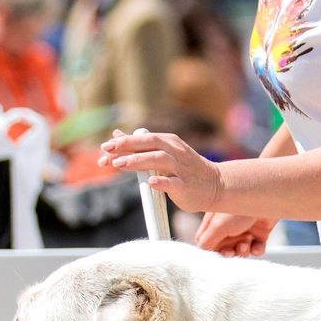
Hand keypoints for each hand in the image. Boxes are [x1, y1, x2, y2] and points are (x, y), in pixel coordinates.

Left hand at [99, 128, 225, 211]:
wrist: (216, 185)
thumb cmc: (186, 170)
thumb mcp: (164, 153)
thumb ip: (140, 145)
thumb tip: (117, 135)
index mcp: (169, 142)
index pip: (144, 139)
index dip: (123, 142)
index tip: (104, 148)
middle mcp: (175, 152)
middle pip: (150, 144)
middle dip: (127, 147)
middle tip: (107, 151)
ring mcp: (182, 168)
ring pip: (159, 160)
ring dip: (138, 161)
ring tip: (118, 165)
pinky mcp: (186, 186)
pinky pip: (173, 183)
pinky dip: (162, 182)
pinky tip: (151, 182)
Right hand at [194, 211, 276, 256]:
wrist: (266, 198)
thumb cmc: (239, 207)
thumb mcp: (218, 225)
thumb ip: (207, 241)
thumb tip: (201, 252)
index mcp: (214, 222)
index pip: (205, 241)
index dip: (209, 251)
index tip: (214, 256)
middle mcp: (228, 227)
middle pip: (223, 249)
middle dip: (227, 254)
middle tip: (230, 251)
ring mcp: (244, 230)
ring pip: (240, 251)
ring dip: (242, 251)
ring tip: (246, 241)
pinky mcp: (260, 233)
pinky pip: (256, 249)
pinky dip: (256, 250)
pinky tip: (257, 245)